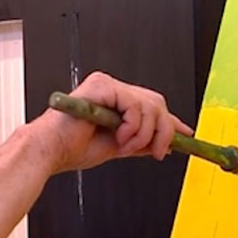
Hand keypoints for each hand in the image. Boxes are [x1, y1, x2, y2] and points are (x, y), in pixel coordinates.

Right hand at [32, 71, 192, 173]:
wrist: (51, 150)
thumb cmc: (72, 148)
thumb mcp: (118, 147)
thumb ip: (140, 142)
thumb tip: (164, 143)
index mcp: (113, 100)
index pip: (150, 106)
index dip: (170, 121)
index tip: (185, 134)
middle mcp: (111, 89)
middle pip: (156, 103)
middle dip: (162, 131)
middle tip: (158, 151)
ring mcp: (106, 85)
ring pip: (150, 105)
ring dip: (144, 134)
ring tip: (126, 145)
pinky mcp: (102, 86)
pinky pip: (135, 105)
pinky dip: (133, 126)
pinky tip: (119, 136)